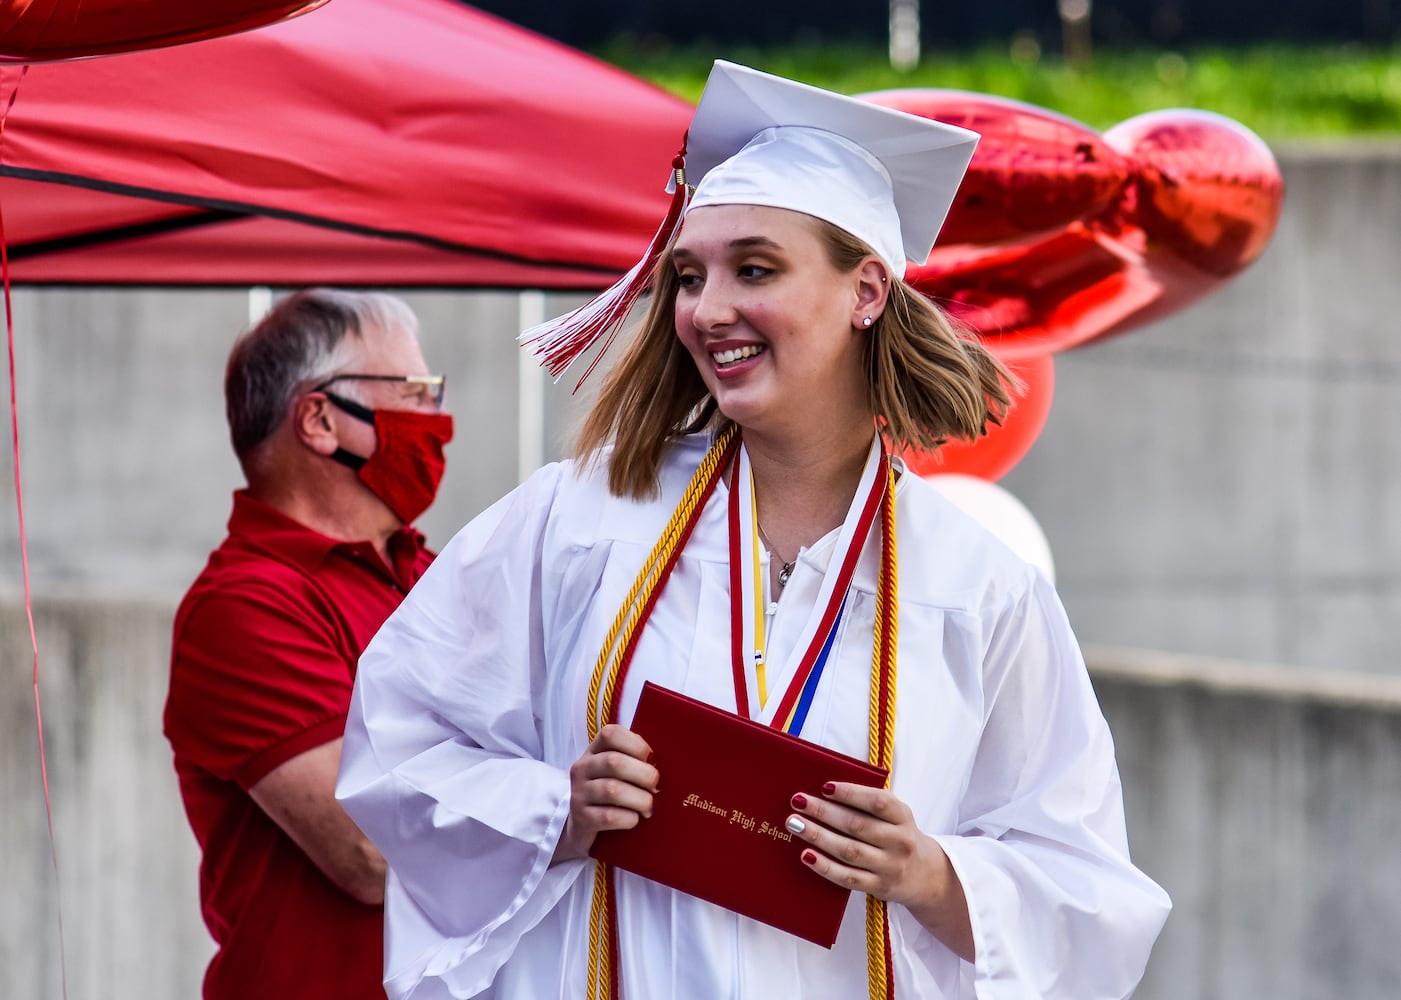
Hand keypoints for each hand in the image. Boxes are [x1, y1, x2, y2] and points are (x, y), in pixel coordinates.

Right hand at [551, 724, 658, 864]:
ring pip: (612, 790)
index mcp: (594, 751)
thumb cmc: (612, 793)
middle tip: (655, 787)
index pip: (611, 734)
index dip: (636, 744)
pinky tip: (635, 819)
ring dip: (639, 799)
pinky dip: (629, 818)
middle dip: (644, 775)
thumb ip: (635, 761)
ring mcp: (579, 793)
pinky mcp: (582, 819)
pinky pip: (609, 816)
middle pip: (614, 762)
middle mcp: (582, 768)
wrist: (585, 826)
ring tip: (648, 806)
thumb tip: (666, 763)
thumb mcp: (618, 772)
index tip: (649, 758)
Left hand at [787, 782, 973, 961]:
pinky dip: (825, 866)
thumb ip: (868, 804)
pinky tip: (806, 855)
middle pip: (857, 825)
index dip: (851, 793)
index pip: (878, 802)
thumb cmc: (897, 835)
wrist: (925, 875)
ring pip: (849, 851)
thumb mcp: (895, 816)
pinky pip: (848, 877)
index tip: (824, 786)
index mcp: (903, 816)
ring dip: (819, 836)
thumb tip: (824, 792)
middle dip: (824, 812)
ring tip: (794, 824)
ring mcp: (889, 866)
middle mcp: (900, 841)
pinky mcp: (878, 886)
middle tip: (797, 801)